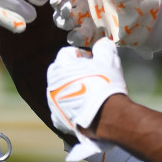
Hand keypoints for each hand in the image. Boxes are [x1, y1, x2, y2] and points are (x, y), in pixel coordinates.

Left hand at [46, 38, 126, 160]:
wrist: (106, 116)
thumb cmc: (106, 84)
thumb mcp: (109, 59)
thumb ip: (103, 47)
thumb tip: (101, 44)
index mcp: (62, 65)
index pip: (67, 53)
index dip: (82, 55)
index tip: (93, 61)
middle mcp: (52, 82)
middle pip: (61, 71)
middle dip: (73, 71)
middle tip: (90, 76)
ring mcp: (52, 101)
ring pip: (59, 90)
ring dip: (70, 89)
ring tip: (88, 94)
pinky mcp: (57, 118)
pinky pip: (61, 109)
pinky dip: (69, 108)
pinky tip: (82, 109)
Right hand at [50, 0, 161, 56]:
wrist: (155, 19)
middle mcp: (85, 0)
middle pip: (61, 2)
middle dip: (59, 7)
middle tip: (66, 12)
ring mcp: (88, 17)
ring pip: (65, 20)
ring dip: (63, 22)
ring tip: (71, 23)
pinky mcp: (93, 34)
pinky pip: (77, 37)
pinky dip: (75, 37)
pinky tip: (80, 36)